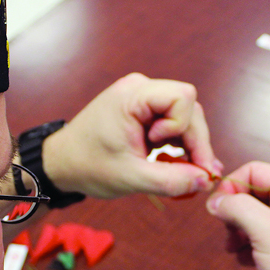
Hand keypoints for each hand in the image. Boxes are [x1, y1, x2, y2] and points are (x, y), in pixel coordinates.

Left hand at [42, 73, 221, 197]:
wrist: (62, 164)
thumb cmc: (89, 166)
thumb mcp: (132, 178)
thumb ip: (171, 180)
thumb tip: (207, 180)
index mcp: (132, 95)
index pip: (183, 96)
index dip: (182, 125)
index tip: (161, 146)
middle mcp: (139, 88)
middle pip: (188, 107)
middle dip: (194, 140)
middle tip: (195, 173)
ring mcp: (141, 98)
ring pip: (185, 115)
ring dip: (187, 144)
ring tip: (180, 170)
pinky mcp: (143, 110)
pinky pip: (173, 121)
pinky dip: (178, 143)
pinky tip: (175, 164)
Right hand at [205, 161, 269, 269]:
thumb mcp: (265, 230)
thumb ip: (237, 207)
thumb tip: (216, 201)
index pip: (253, 170)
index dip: (230, 187)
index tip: (215, 210)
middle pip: (253, 193)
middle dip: (234, 212)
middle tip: (228, 233)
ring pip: (255, 216)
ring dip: (238, 231)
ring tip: (234, 249)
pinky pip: (262, 236)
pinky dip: (249, 246)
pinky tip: (248, 261)